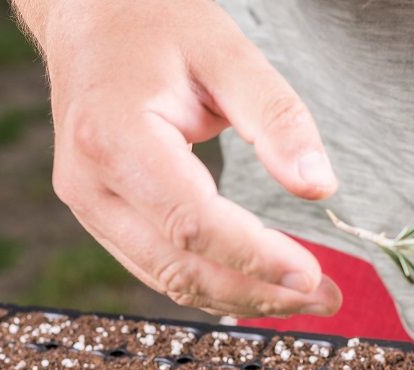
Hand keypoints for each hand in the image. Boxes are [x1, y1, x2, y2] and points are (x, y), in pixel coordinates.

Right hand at [16, 0, 341, 316]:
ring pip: (167, 279)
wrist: (87, 15)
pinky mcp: (99, 216)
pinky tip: (259, 283)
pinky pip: (157, 267)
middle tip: (325, 297)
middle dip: (257, 291)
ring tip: (305, 297)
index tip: (312, 275)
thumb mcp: (226, 52)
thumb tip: (319, 187)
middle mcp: (90, 184)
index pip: (193, 223)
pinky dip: (211, 284)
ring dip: (240, 297)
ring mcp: (88, 206)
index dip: (255, 258)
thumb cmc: (155, 22)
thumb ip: (276, 118)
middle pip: (179, 267)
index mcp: (115, 138)